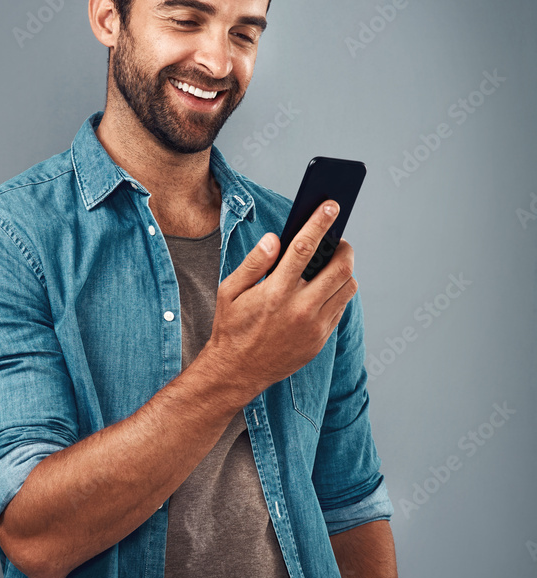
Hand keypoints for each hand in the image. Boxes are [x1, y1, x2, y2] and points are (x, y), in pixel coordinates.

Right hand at [202, 200, 357, 403]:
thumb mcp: (229, 291)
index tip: (331, 206)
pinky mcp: (320, 339)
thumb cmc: (231, 328)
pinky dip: (338, 293)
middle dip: (344, 247)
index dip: (320, 223)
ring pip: (348, 287)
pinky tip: (324, 289)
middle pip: (340, 267)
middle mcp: (299, 308)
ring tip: (331, 265)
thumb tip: (273, 240)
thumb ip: (253, 263)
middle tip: (338, 241)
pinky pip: (341, 308)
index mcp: (275, 291)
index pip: (304, 247)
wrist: (237, 371)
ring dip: (345, 270)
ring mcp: (314, 326)